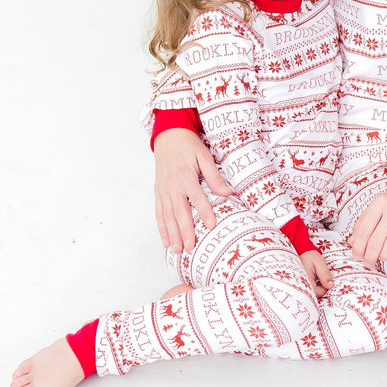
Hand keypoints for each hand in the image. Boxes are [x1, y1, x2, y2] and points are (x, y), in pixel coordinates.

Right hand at [153, 128, 232, 252]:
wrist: (168, 136)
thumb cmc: (188, 146)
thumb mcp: (204, 156)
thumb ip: (214, 176)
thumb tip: (227, 193)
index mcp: (185, 176)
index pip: (197, 197)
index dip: (205, 212)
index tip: (211, 226)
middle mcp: (172, 186)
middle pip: (179, 212)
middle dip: (185, 231)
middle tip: (190, 248)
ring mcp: (163, 190)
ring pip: (167, 216)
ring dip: (172, 234)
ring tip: (177, 250)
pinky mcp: (158, 192)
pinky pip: (159, 213)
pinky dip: (162, 228)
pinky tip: (166, 240)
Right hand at [300, 249, 333, 297]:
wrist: (300, 250)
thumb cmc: (309, 256)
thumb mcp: (319, 263)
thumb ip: (325, 275)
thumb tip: (330, 286)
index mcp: (306, 280)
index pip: (317, 293)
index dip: (324, 288)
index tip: (324, 280)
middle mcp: (300, 284)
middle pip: (313, 295)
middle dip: (319, 289)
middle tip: (320, 279)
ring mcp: (298, 285)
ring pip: (309, 294)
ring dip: (315, 288)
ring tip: (315, 278)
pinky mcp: (298, 284)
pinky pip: (306, 290)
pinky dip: (310, 287)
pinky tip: (311, 279)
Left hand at [349, 156, 386, 266]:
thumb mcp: (384, 202)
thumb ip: (368, 219)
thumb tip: (352, 241)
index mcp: (380, 201)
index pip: (363, 229)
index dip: (358, 247)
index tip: (357, 257)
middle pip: (375, 239)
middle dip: (369, 256)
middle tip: (369, 263)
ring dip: (385, 255)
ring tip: (383, 258)